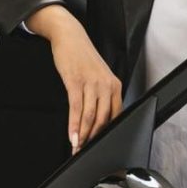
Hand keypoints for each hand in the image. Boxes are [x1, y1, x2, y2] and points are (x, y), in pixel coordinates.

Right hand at [26, 5, 122, 153]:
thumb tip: (98, 120)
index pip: (115, 115)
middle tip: (84, 150)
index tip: (99, 145)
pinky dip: (73, 125)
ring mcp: (91, 83)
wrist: (70, 37)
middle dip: (93, 139)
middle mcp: (106, 84)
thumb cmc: (83, 58)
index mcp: (115, 85)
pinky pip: (76, 108)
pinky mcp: (75, 81)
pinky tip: (71, 136)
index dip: (107, 133)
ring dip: (82, 135)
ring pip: (90, 117)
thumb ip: (102, 95)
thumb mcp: (99, 76)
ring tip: (76, 147)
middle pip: (103, 119)